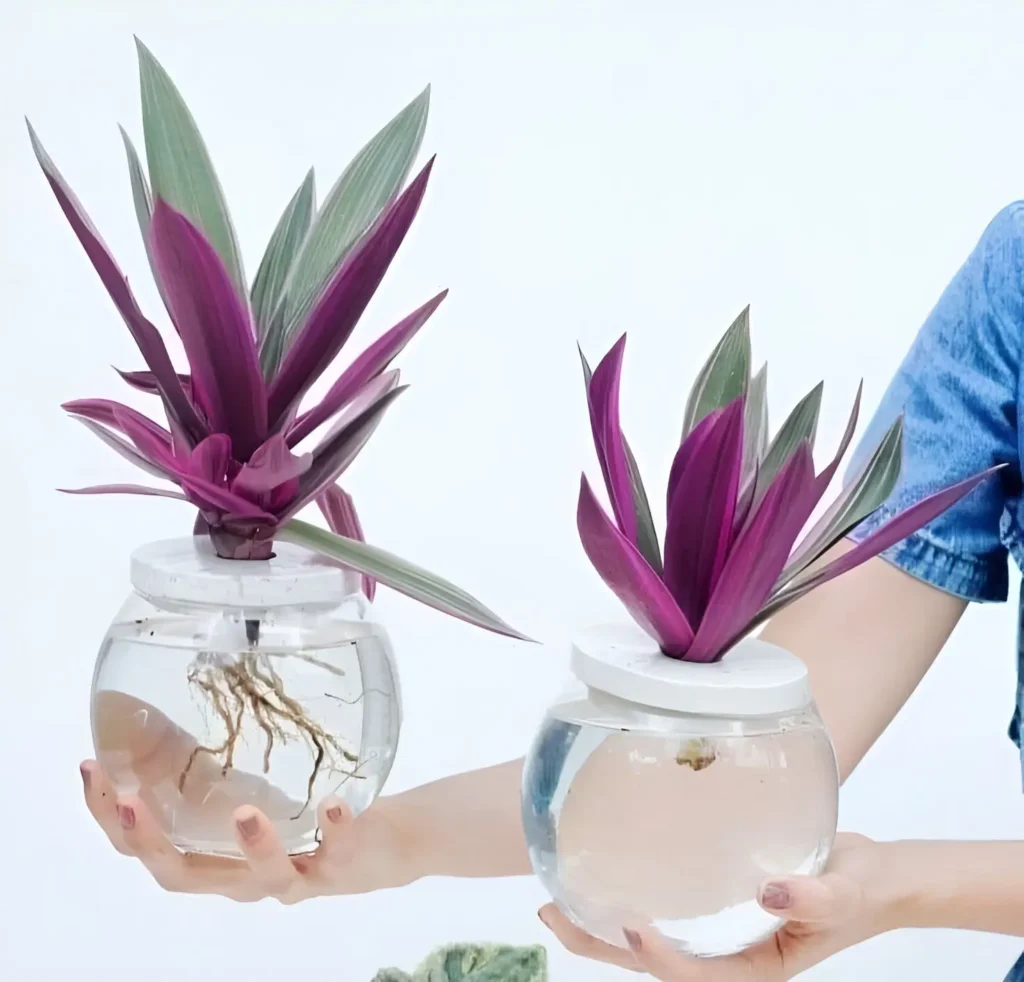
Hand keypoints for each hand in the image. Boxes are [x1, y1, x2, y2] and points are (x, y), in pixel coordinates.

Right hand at [80, 692, 418, 902]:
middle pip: (184, 874)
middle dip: (152, 841)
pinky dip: (335, 827)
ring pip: (262, 876)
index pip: (144, 846)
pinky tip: (333, 804)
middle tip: (132, 801)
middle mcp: (243, 874)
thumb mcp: (251, 785)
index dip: (110, 816)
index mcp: (212, 852)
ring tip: (243, 813)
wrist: (379, 843)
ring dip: (251, 846)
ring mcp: (294, 874)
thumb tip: (155, 706)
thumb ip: (210, 764)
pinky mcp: (341, 865)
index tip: (90, 769)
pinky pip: (338, 850)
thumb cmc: (305, 810)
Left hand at [538, 833, 899, 979]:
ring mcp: (719, 933)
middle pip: (656, 963)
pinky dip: (631, 898)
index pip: (697, 975)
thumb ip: (814, 895)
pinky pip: (668, 909)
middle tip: (552, 917)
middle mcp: (728, 956)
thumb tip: (772, 889)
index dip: (661, 960)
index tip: (632, 929)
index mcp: (755, 968)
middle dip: (602, 947)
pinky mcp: (715, 905)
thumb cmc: (862, 889)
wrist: (872, 876)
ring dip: (603, 927)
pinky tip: (604, 874)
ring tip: (556, 902)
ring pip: (653, 939)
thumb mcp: (845, 893)